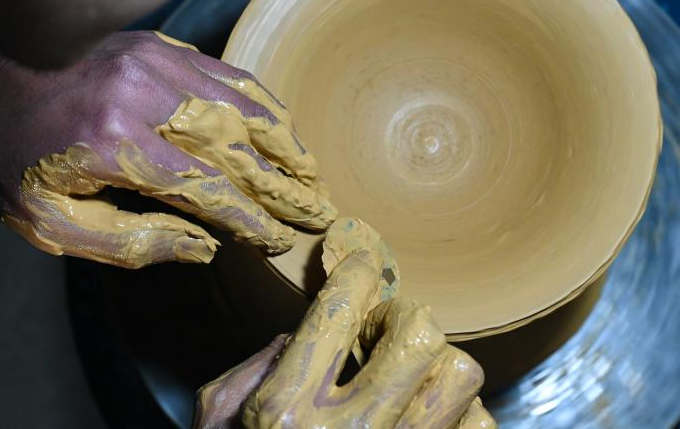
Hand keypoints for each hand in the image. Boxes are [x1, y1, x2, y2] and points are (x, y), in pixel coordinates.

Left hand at [0, 29, 336, 268]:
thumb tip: (202, 246)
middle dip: (283, 185)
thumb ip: (127, 240)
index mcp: (117, 145)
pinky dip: (260, 101)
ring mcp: (157, 63)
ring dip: (284, 141)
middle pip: (238, 147)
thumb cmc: (3, 151)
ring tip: (312, 173)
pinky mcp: (158, 45)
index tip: (279, 240)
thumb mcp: (46, 219)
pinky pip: (225, 72)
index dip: (251, 218)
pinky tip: (278, 122)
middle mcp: (147, 98)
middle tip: (318, 212)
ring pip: (242, 104)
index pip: (208, 188)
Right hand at [194, 219, 493, 428]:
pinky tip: (427, 423)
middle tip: (386, 328)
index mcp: (288, 412)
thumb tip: (298, 334)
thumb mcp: (217, 425)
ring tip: (412, 379)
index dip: (356, 272)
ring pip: (460, 378)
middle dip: (404, 319)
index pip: (339, 309)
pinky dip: (462, 419)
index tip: (359, 267)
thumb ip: (250, 373)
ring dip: (437, 367)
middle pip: (419, 335)